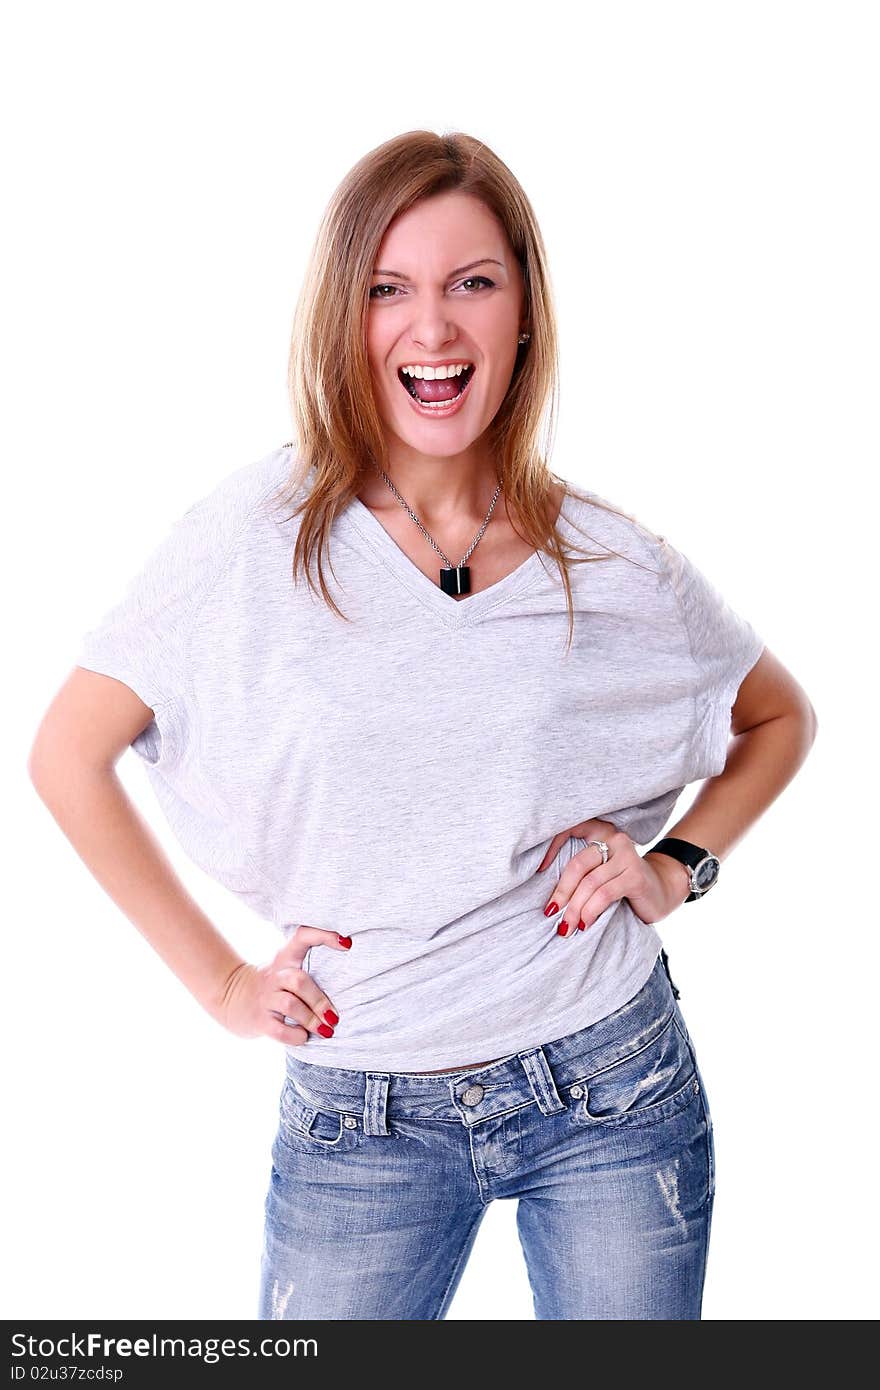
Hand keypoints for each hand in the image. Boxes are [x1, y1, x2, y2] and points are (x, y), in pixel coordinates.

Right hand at [213, 925, 352, 1043]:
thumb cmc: (274, 984)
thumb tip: (353, 983)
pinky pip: (278, 1030)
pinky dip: (295, 1036)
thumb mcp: (286, 966)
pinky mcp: (259, 1020)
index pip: (303, 936)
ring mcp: (265, 998)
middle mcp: (275, 975)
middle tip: (334, 1017)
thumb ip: (311, 967)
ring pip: (290, 1005)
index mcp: (285, 957)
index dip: (325, 936)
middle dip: (320, 1001)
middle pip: (299, 981)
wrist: (230, 997)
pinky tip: (304, 1037)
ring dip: (311, 1020)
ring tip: (325, 1031)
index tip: (347, 944)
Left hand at [535, 818, 691, 933]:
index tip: (537, 871)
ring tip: (566, 926)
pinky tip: (585, 923)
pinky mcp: (636, 876)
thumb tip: (547, 893)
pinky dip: (591, 910)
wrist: (662, 892)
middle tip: (551, 913)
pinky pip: (605, 894)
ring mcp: (627, 857)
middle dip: (562, 892)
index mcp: (601, 832)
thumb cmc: (622, 884)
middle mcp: (615, 839)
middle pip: (578, 865)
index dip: (550, 847)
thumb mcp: (599, 872)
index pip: (569, 830)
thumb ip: (580, 872)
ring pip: (590, 883)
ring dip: (575, 908)